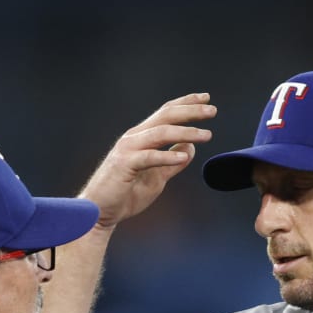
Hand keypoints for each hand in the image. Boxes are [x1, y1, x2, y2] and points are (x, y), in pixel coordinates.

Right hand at [79, 94, 216, 229]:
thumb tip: (190, 147)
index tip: (206, 100)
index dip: (186, 104)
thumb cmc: (126, 195)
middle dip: (190, 111)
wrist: (99, 213)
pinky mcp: (124, 165)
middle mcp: (134, 138)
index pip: (165, 113)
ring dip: (186, 132)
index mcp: (141, 137)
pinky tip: (184, 157)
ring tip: (206, 135)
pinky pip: (149, 157)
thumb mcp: (157, 177)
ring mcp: (128, 150)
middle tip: (212, 110)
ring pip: (160, 133)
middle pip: (165, 116)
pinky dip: (167, 156)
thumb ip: (172, 162)